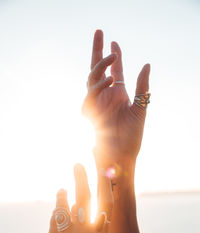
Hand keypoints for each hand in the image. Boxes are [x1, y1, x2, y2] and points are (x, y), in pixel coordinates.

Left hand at [44, 164, 112, 232]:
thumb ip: (90, 228)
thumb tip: (81, 205)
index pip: (106, 205)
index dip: (105, 185)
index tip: (103, 168)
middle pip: (84, 200)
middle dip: (81, 179)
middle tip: (77, 164)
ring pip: (65, 208)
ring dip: (63, 195)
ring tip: (62, 188)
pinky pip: (54, 221)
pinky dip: (56, 212)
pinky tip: (57, 208)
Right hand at [82, 30, 149, 164]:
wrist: (121, 154)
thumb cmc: (131, 135)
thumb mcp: (140, 107)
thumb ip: (141, 86)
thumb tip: (146, 64)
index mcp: (118, 94)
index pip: (115, 70)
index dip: (116, 56)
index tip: (115, 42)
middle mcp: (106, 96)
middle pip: (99, 68)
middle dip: (98, 50)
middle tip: (99, 31)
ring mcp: (96, 102)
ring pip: (93, 76)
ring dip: (102, 64)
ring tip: (114, 54)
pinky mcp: (89, 110)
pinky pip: (91, 92)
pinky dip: (100, 84)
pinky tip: (112, 78)